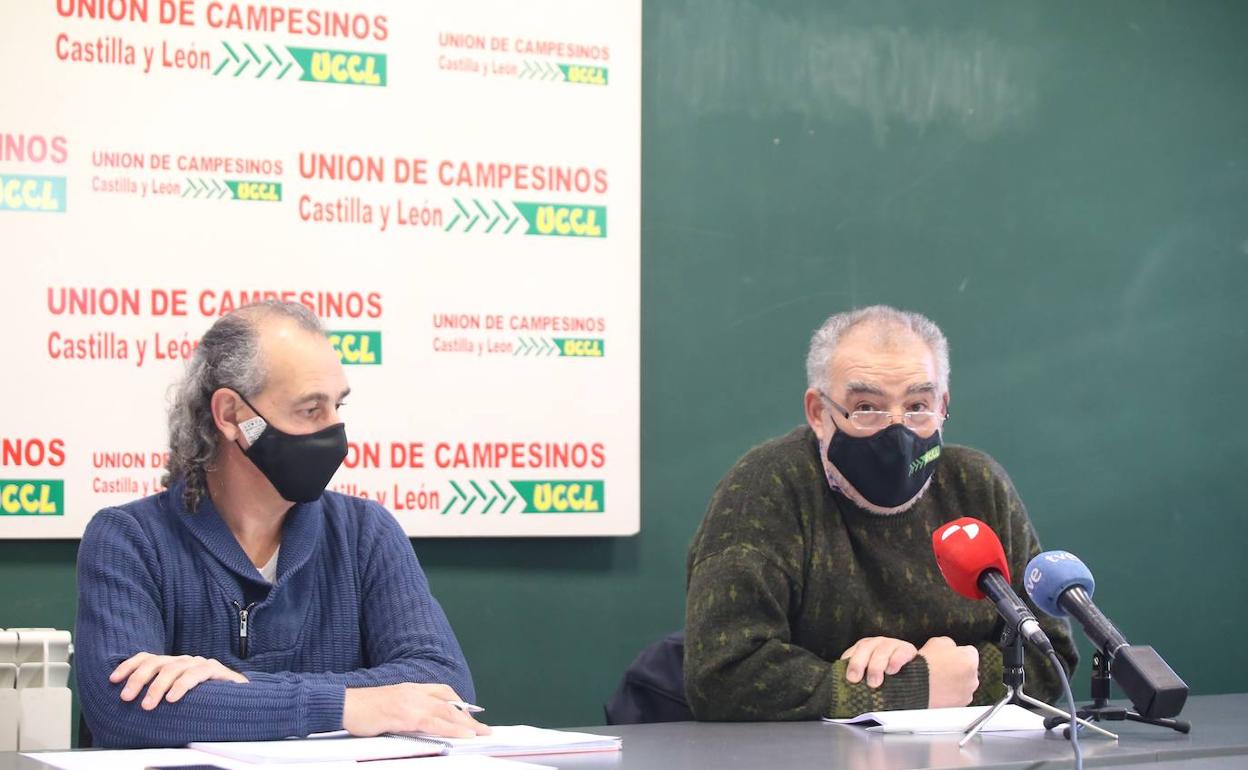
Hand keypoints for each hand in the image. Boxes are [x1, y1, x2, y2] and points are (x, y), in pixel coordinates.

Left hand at [110, 652, 247, 709]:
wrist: (240, 697)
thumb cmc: (205, 699)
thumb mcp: (178, 695)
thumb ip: (160, 694)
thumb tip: (132, 703)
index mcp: (173, 664)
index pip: (148, 658)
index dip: (129, 666)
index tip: (113, 679)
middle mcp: (184, 661)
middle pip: (157, 662)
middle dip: (138, 679)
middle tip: (126, 697)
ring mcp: (200, 663)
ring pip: (174, 668)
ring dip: (157, 687)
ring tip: (147, 705)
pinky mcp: (216, 670)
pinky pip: (196, 674)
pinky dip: (182, 685)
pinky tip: (173, 698)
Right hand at [344, 683, 491, 737]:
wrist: (342, 705)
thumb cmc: (360, 710)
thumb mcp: (387, 708)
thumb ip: (405, 712)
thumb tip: (418, 725)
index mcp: (409, 688)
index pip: (442, 692)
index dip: (458, 703)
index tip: (470, 713)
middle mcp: (413, 691)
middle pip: (449, 702)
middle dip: (468, 716)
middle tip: (483, 728)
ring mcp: (410, 702)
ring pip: (446, 712)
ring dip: (466, 723)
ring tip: (481, 733)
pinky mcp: (405, 714)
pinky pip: (435, 722)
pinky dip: (453, 729)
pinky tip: (464, 735)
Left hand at [839, 637, 918, 687]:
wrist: (914, 672)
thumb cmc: (887, 677)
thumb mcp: (872, 678)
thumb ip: (861, 682)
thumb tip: (850, 697)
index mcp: (863, 648)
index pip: (852, 653)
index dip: (848, 665)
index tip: (848, 679)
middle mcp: (876, 644)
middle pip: (864, 648)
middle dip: (857, 663)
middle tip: (855, 679)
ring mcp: (892, 644)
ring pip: (881, 650)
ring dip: (876, 666)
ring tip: (874, 682)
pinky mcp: (907, 650)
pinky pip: (900, 652)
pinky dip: (895, 661)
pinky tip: (892, 671)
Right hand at [917, 636, 978, 707]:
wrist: (915, 687)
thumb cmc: (925, 666)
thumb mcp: (937, 642)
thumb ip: (950, 644)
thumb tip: (952, 647)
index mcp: (970, 660)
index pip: (970, 651)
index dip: (957, 652)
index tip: (948, 654)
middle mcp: (973, 678)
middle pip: (969, 669)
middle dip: (958, 668)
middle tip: (942, 667)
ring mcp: (967, 693)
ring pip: (964, 684)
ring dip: (955, 682)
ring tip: (938, 680)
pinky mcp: (960, 705)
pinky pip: (958, 696)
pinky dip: (951, 694)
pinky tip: (939, 689)